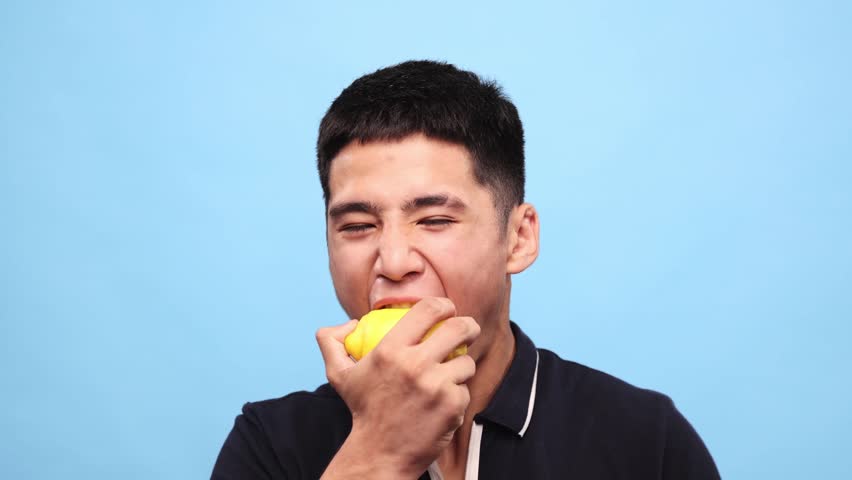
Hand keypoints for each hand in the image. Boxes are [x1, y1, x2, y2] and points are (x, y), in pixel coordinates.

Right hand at [316, 297, 479, 477]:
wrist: (379, 453)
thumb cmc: (363, 410)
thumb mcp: (339, 374)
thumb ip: (332, 341)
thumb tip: (351, 322)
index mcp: (390, 349)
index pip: (429, 310)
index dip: (443, 305)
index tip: (447, 310)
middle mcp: (415, 365)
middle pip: (459, 328)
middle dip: (469, 326)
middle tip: (468, 330)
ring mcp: (436, 386)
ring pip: (466, 362)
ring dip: (461, 366)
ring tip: (449, 374)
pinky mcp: (452, 406)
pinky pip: (465, 389)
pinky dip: (457, 394)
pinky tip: (443, 402)